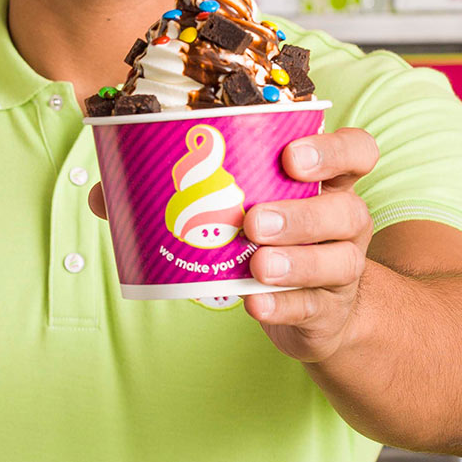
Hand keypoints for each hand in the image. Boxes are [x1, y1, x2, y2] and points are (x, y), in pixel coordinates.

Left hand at [83, 127, 381, 361]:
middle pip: (347, 209)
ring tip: (256, 263)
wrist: (313, 311)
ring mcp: (343, 269)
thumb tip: (105, 192)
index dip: (332, 150)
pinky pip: (312, 307)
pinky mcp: (328, 311)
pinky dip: (282, 306)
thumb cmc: (268, 242)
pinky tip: (255, 305)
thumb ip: (180, 193)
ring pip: (337, 261)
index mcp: (328, 182)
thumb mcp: (244, 209)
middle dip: (303, 213)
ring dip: (295, 260)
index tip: (291, 156)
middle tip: (254, 219)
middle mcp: (346, 221)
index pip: (356, 151)